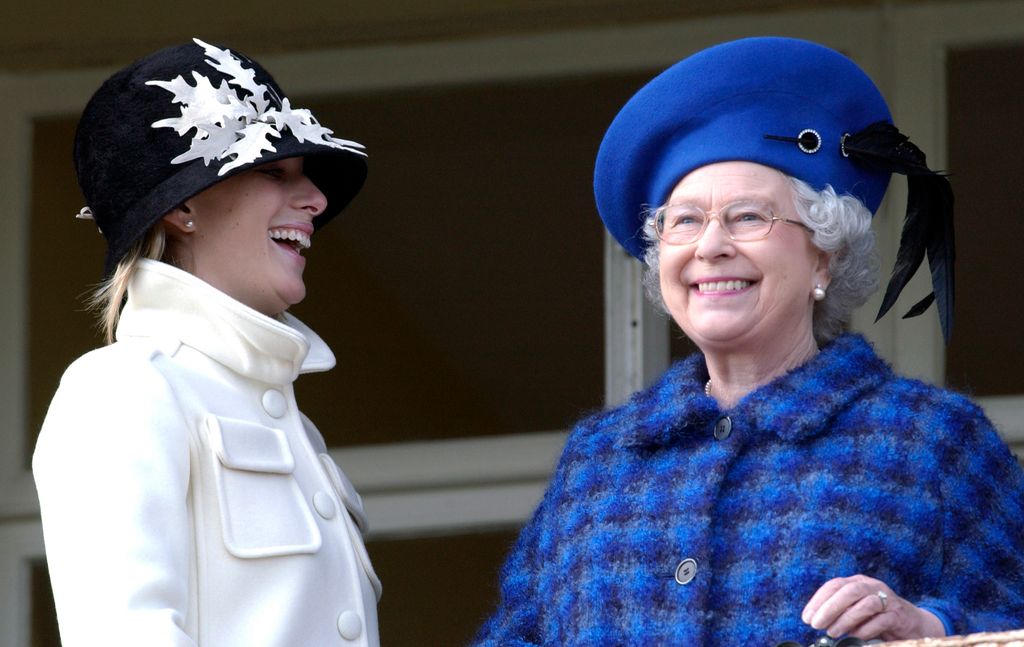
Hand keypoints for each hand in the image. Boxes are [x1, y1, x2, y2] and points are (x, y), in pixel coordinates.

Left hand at [801, 574, 945, 640]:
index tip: (807, 617)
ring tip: (833, 632)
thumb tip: (815, 619)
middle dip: (829, 608)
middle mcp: (871, 586)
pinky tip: (855, 636)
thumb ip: (838, 611)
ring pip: (866, 604)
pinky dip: (866, 629)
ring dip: (846, 619)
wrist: (910, 623)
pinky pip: (881, 620)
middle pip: (849, 591)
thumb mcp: (855, 609)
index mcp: (857, 582)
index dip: (818, 600)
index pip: (834, 585)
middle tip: (816, 624)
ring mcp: (887, 599)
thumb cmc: (876, 615)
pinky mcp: (898, 615)